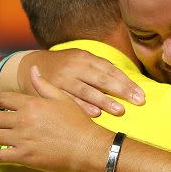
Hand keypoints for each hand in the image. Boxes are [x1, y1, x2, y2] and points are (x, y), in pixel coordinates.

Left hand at [0, 66, 112, 171]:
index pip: (4, 99)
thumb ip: (44, 84)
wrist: (86, 146)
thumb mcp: (63, 98)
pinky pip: (0, 156)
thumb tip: (33, 69)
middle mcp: (23, 120)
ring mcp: (22, 139)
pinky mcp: (24, 156)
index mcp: (31, 104)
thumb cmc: (78, 122)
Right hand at [18, 49, 144, 116]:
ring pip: (87, 90)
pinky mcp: (52, 90)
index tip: (141, 94)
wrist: (29, 65)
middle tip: (137, 101)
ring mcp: (63, 78)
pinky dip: (82, 107)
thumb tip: (126, 81)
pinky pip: (70, 100)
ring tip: (120, 110)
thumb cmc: (63, 66)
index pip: (110, 69)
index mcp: (85, 57)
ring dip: (104, 100)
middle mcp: (75, 66)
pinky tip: (95, 114)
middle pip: (102, 79)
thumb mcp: (81, 60)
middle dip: (121, 90)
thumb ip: (100, 68)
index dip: (126, 82)